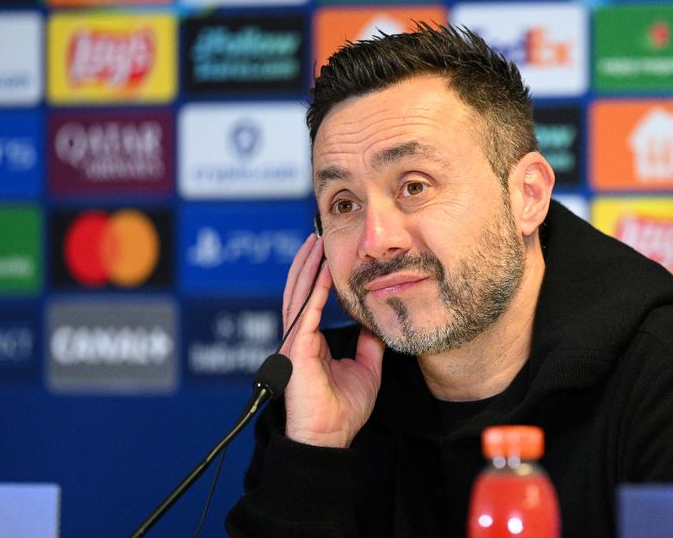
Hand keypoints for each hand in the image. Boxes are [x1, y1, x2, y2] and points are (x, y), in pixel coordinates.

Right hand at [280, 234, 385, 447]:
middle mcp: (298, 338)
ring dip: (307, 267)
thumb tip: (377, 322)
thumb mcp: (365, 367)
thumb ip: (368, 344)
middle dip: (307, 262)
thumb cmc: (342, 410)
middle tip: (317, 236)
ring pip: (298, 295)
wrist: (328, 437)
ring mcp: (294, 342)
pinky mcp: (298, 349)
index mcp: (310, 342)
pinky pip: (306, 312)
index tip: (326, 253)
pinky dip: (315, 289)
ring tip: (314, 243)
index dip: (317, 276)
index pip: (311, 300)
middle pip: (299, 291)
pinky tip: (323, 270)